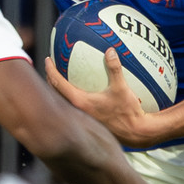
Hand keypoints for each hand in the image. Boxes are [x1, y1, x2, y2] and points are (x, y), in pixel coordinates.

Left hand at [44, 49, 162, 147]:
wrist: (135, 133)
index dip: (51, 70)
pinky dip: (69, 95)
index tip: (48, 59)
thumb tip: (110, 51)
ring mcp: (82, 117)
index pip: (59, 83)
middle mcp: (77, 110)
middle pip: (56, 92)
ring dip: (59, 89)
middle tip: (50, 67)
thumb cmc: (128, 112)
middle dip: (50, 79)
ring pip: (63, 100)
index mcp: (80, 101)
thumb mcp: (122, 88)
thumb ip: (115, 68)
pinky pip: (73, 105)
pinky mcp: (88, 120)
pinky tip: (79, 91)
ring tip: (60, 78)